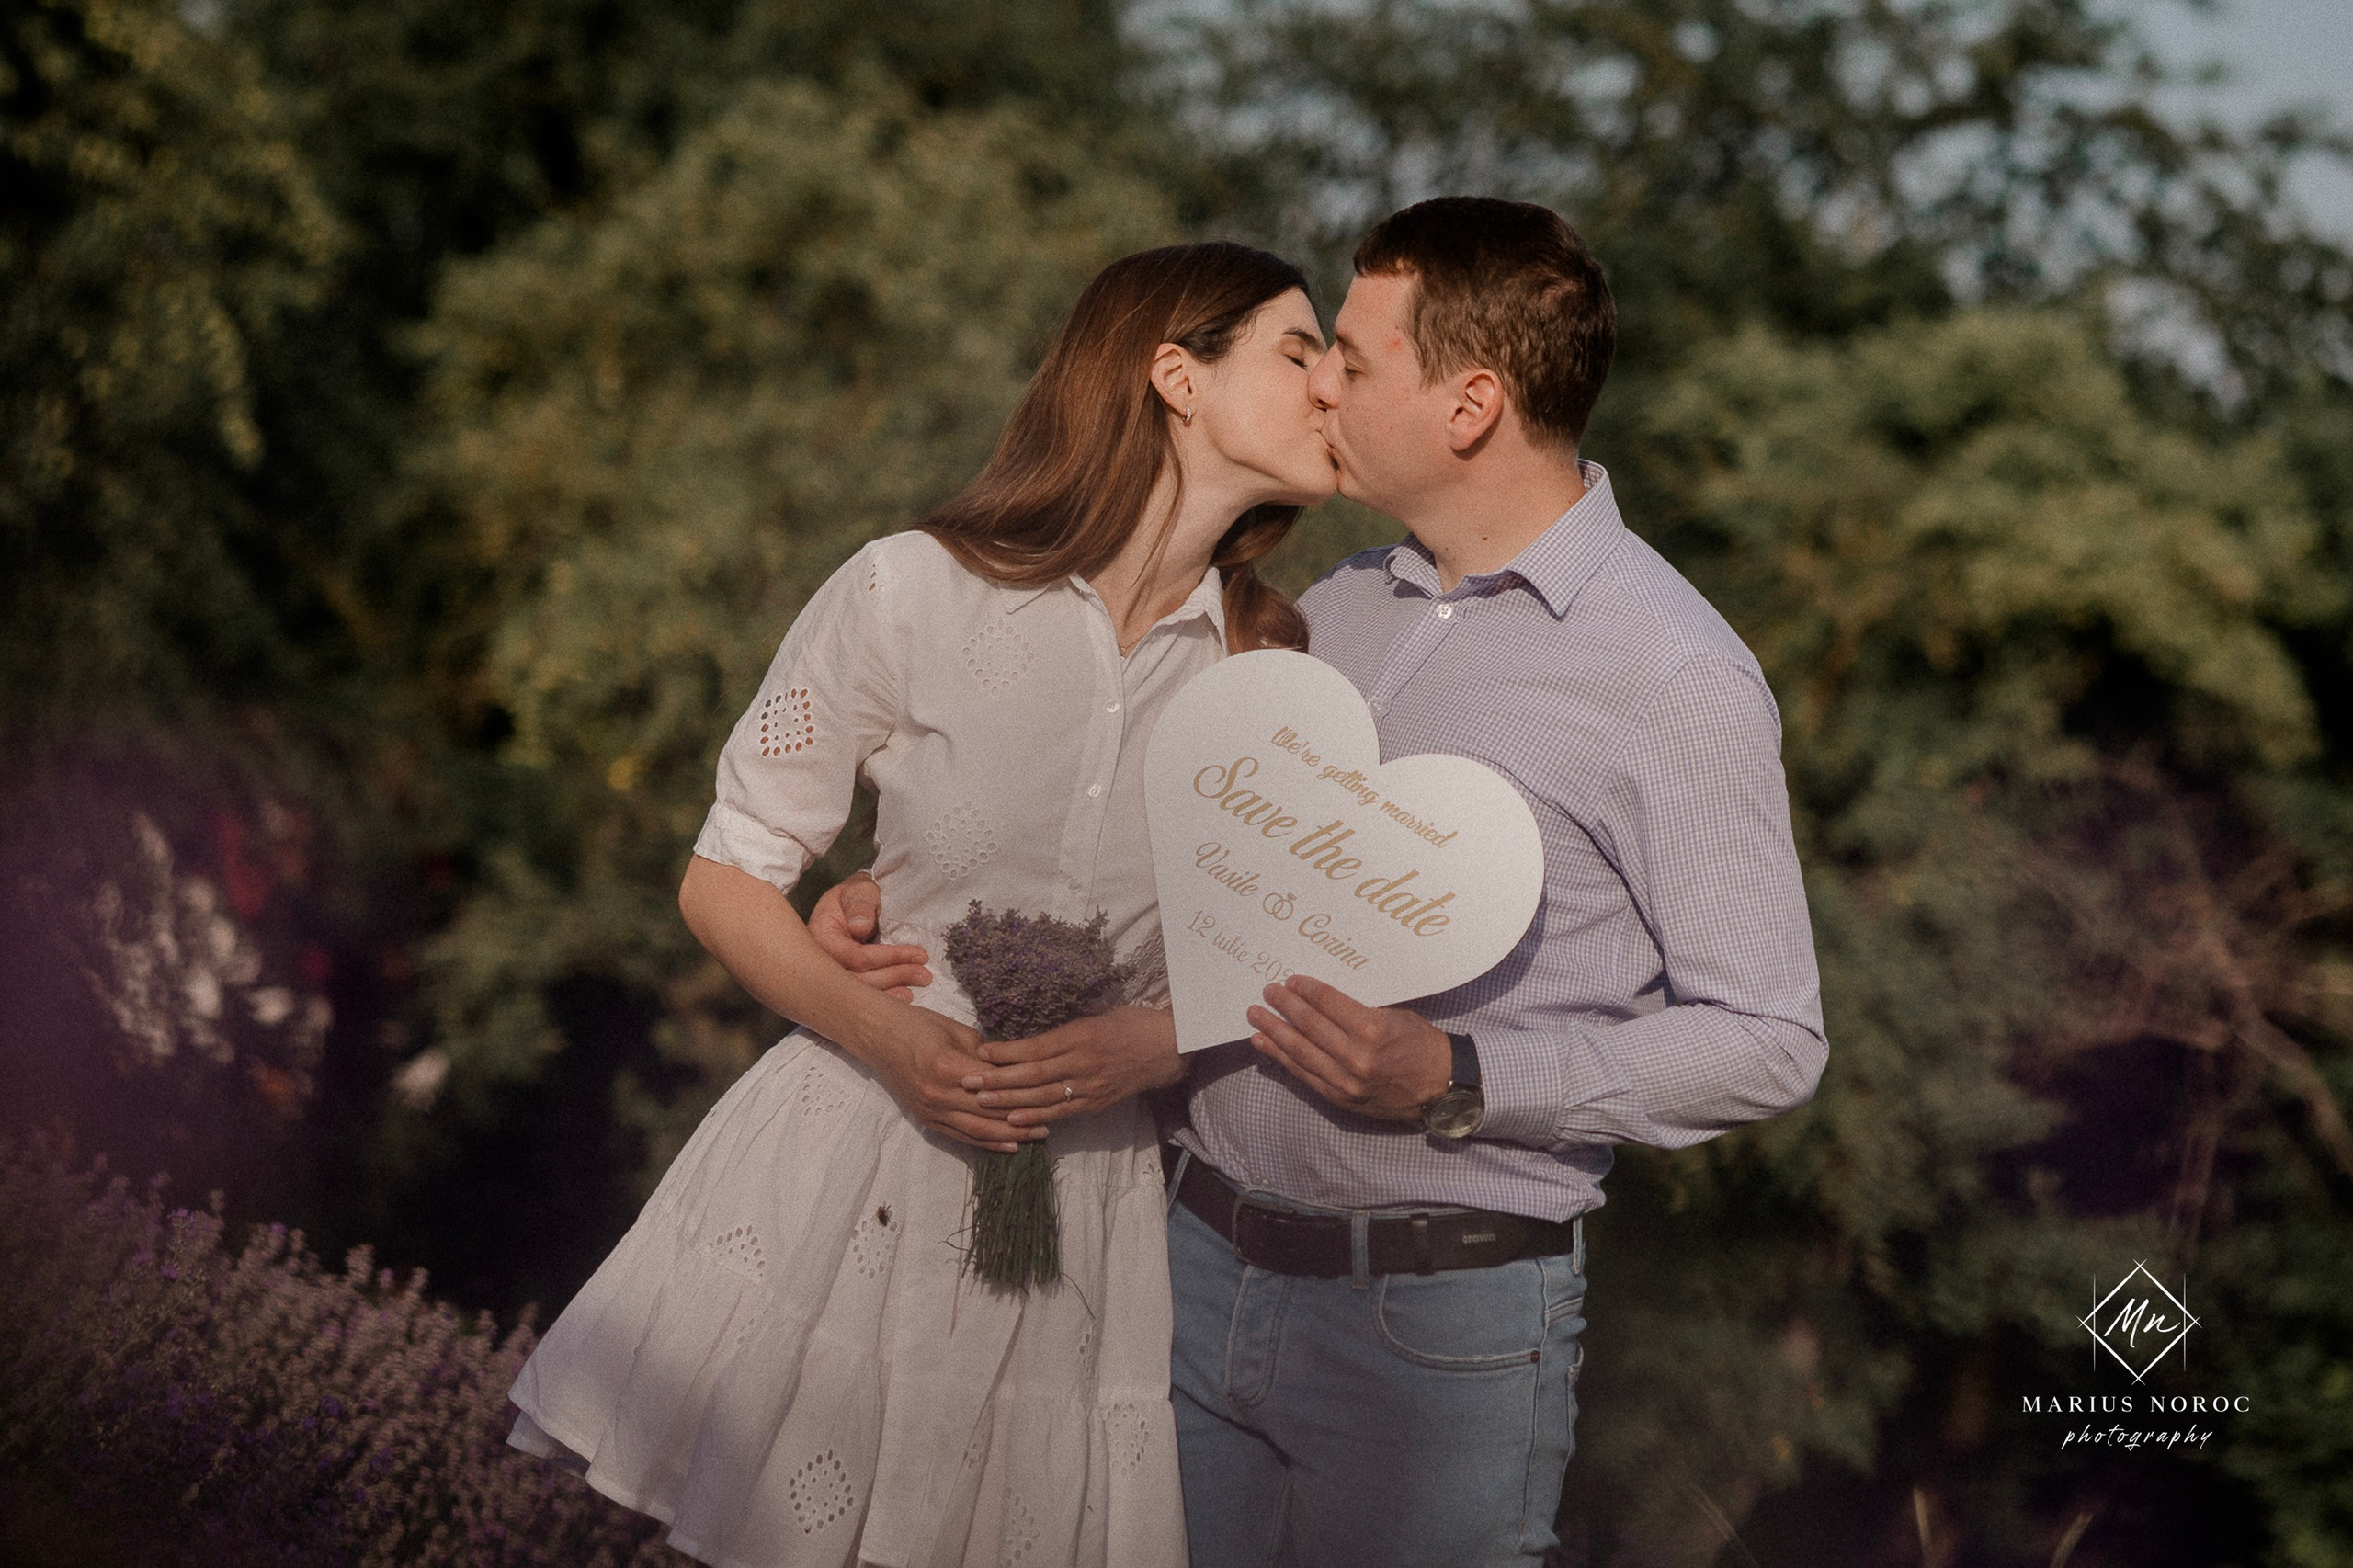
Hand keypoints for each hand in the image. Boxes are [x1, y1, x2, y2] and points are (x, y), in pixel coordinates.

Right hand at [807, 870, 931, 998]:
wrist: (853, 906)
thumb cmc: (857, 896)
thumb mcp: (859, 890)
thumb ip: (859, 905)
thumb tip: (859, 928)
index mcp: (819, 936)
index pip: (854, 955)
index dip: (888, 957)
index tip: (919, 954)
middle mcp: (820, 962)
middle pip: (855, 979)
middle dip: (893, 977)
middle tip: (925, 975)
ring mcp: (828, 977)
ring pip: (857, 994)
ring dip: (890, 993)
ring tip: (918, 987)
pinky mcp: (840, 986)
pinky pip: (858, 999)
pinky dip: (882, 999)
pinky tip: (903, 998)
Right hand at [859, 1004, 1040, 1152]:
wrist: (877, 1035)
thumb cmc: (918, 1024)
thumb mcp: (956, 1030)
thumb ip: (985, 1053)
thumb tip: (1014, 1067)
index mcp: (947, 1066)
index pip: (993, 1085)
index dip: (1021, 1092)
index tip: (1046, 1094)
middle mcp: (938, 1093)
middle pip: (988, 1112)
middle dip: (1021, 1120)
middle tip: (1050, 1123)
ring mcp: (929, 1110)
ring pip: (976, 1130)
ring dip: (1007, 1137)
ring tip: (1034, 1138)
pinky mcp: (924, 1119)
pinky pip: (959, 1136)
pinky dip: (984, 1142)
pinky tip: (1007, 1146)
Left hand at [964, 1006, 1184, 1127]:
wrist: (1169, 1047)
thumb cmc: (1131, 1024)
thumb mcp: (1096, 1016)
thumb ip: (1064, 1031)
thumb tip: (1026, 1042)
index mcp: (1081, 1035)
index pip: (1036, 1047)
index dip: (1006, 1053)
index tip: (980, 1053)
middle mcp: (1084, 1062)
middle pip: (1033, 1075)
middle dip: (998, 1080)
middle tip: (968, 1082)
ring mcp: (1091, 1086)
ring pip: (1043, 1097)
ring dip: (1009, 1102)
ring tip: (981, 1101)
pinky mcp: (1097, 1103)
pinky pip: (1061, 1113)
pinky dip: (1037, 1118)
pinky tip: (1014, 1121)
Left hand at [1246, 975, 1451, 1121]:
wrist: (1439, 1086)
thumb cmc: (1420, 1044)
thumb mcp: (1395, 1016)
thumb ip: (1359, 1011)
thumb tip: (1321, 999)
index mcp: (1372, 1029)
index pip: (1327, 1003)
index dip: (1305, 990)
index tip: (1290, 981)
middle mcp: (1356, 1057)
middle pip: (1309, 1026)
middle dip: (1284, 1007)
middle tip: (1267, 992)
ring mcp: (1346, 1081)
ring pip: (1300, 1052)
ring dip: (1274, 1032)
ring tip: (1256, 1017)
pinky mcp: (1340, 1098)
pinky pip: (1305, 1075)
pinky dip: (1282, 1059)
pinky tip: (1265, 1045)